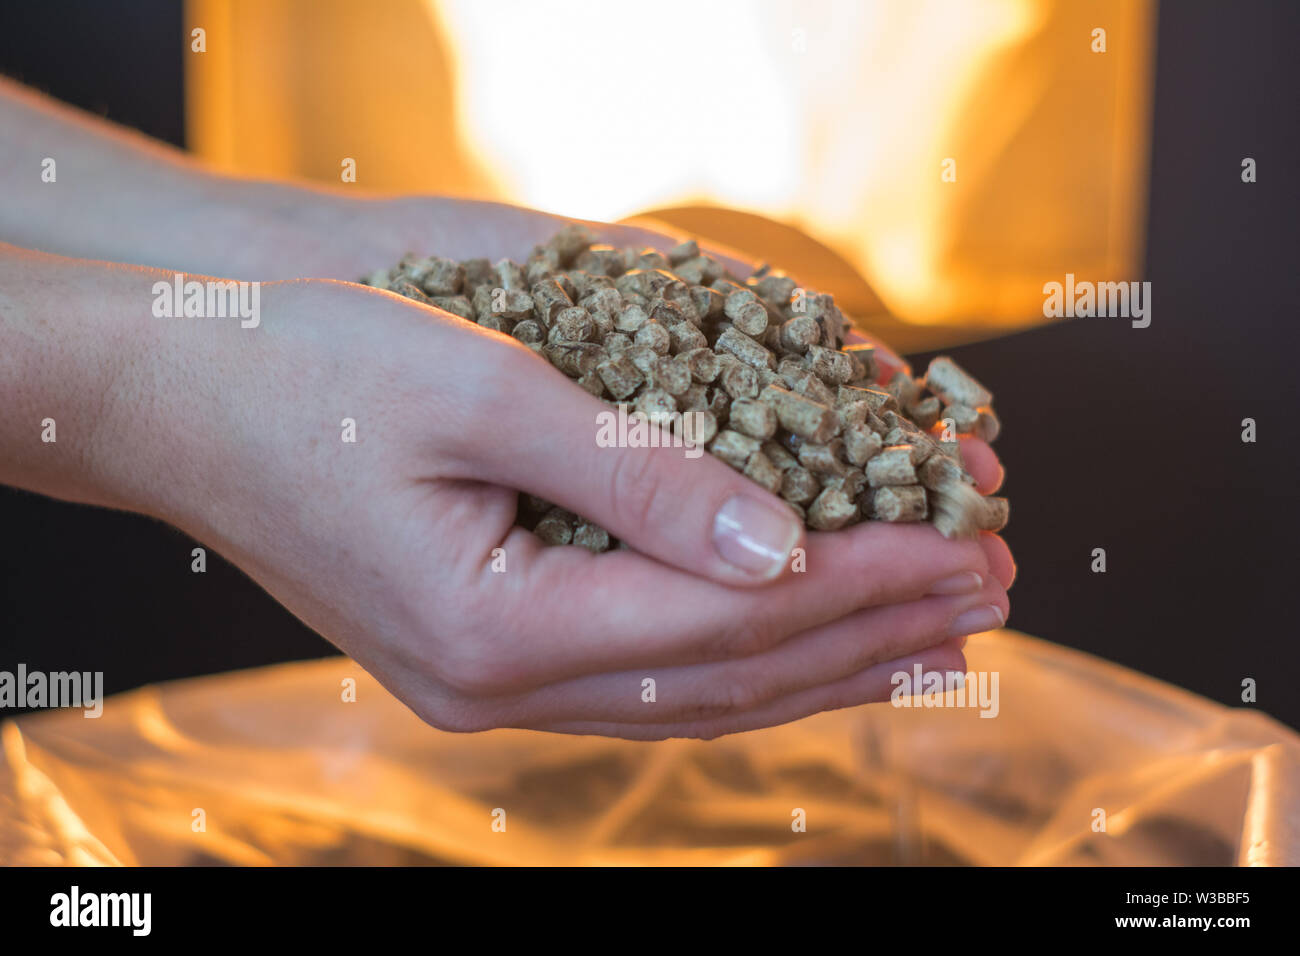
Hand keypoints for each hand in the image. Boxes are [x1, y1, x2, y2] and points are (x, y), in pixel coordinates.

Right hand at [78, 273, 1010, 739]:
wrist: (176, 400)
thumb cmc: (307, 373)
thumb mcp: (480, 394)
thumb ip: (641, 478)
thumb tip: (784, 546)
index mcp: (493, 632)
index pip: (729, 619)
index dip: (863, 580)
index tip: (972, 545)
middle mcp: (497, 688)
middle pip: (731, 677)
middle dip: (875, 629)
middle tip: (995, 589)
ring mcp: (490, 685)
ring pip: (699, 694)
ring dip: (828, 660)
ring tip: (938, 634)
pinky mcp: (489, 654)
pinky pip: (650, 676)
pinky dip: (747, 658)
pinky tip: (807, 642)